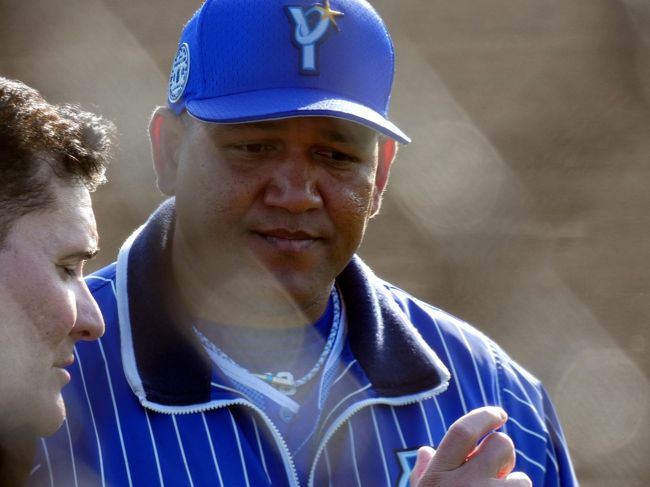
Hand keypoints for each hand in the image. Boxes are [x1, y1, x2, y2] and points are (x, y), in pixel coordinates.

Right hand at [410, 406, 531, 485]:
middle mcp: (462, 486)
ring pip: (521, 478)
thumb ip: (424, 475)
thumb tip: (426, 452)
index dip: (484, 417)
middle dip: (504, 455)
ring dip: (514, 485)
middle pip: (500, 445)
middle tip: (499, 472)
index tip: (499, 414)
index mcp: (436, 478)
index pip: (462, 431)